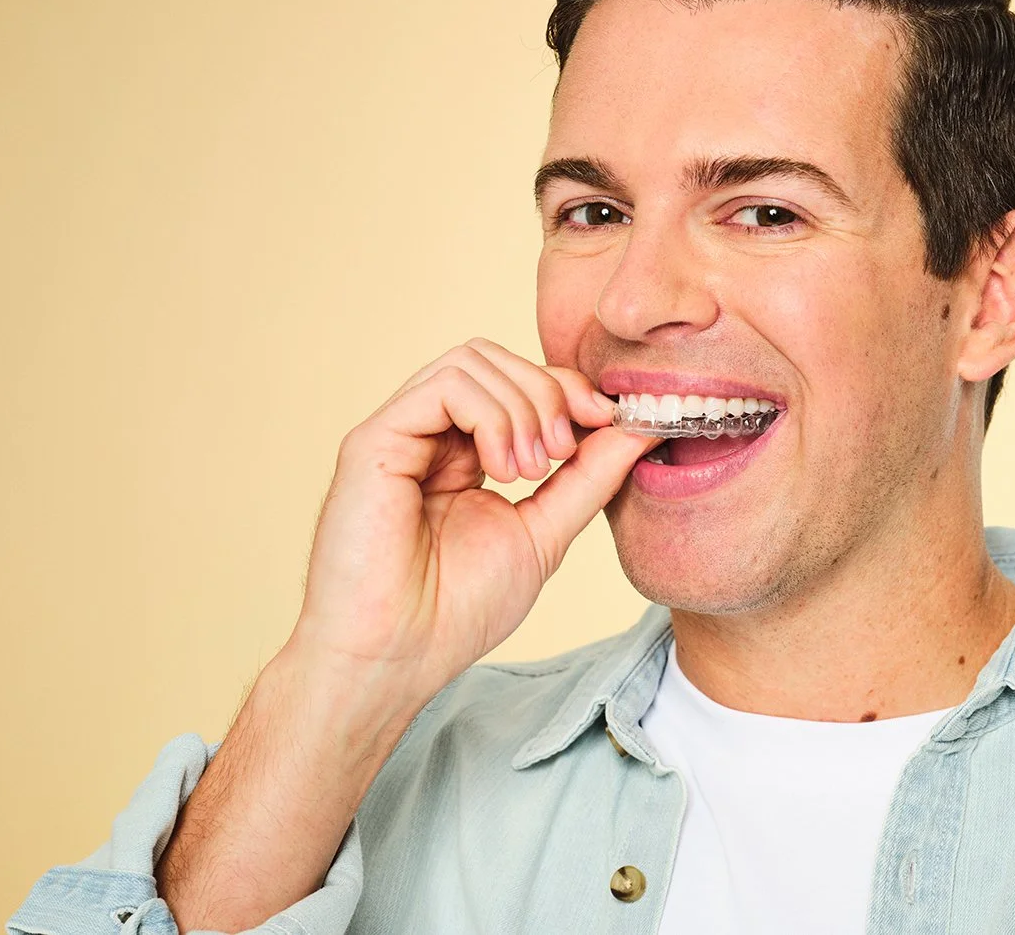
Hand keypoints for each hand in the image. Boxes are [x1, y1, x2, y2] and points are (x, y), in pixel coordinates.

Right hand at [284, 337, 655, 708]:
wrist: (399, 656)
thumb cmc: (458, 609)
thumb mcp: (546, 531)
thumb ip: (589, 477)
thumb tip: (638, 427)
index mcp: (464, 452)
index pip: (519, 381)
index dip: (570, 390)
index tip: (610, 421)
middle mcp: (429, 434)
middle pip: (498, 358)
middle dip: (550, 393)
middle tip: (564, 453)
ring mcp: (400, 432)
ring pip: (474, 361)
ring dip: (523, 408)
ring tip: (529, 472)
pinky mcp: (375, 439)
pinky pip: (446, 385)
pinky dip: (492, 416)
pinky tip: (500, 471)